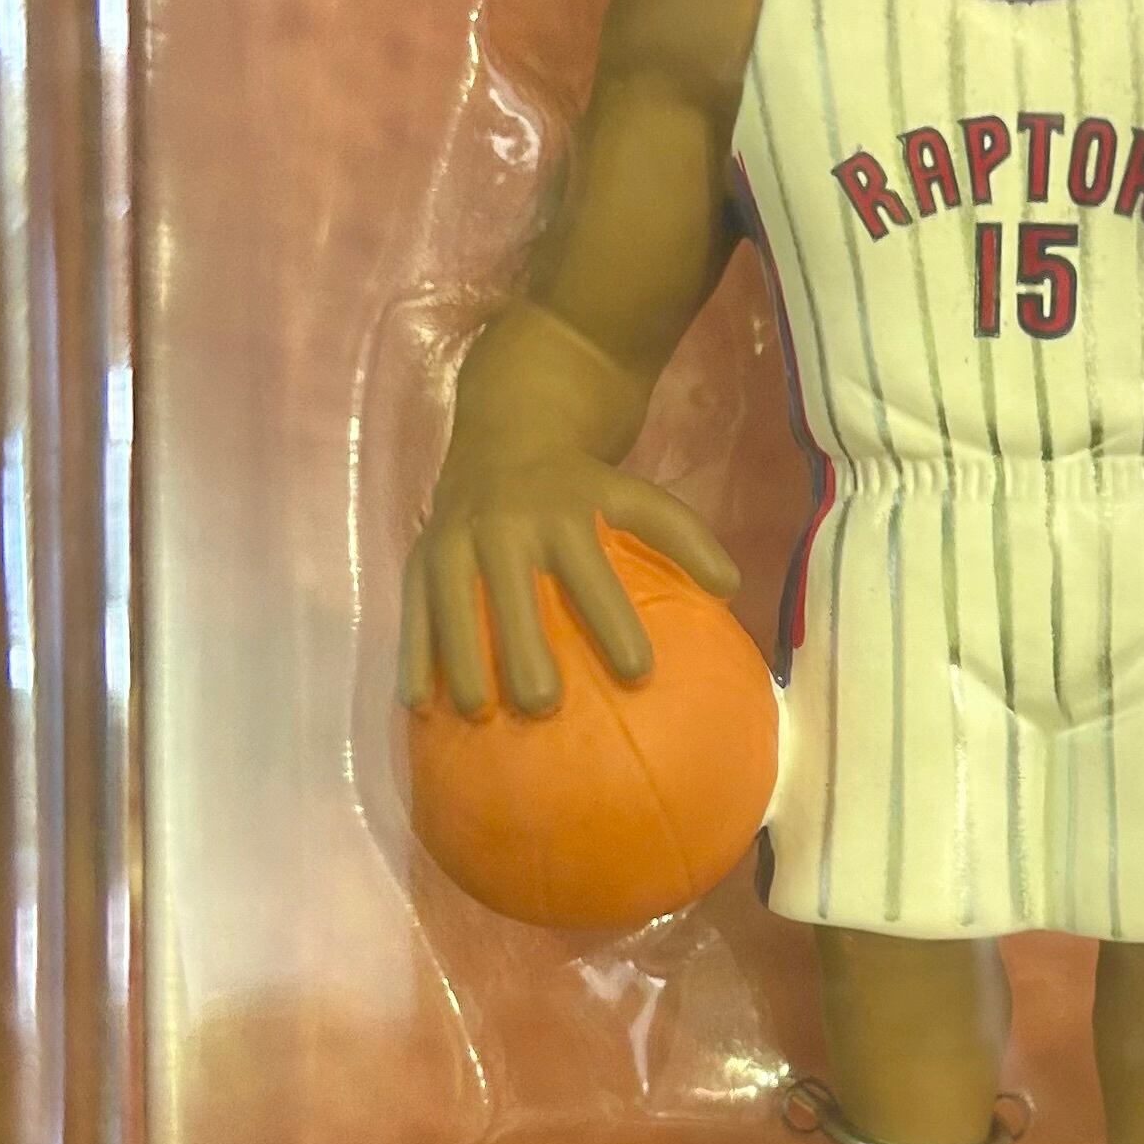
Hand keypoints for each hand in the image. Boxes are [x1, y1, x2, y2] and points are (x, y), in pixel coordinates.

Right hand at [400, 452, 739, 718]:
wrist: (508, 431)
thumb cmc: (581, 485)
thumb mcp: (634, 494)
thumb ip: (682, 537)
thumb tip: (730, 588)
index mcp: (561, 515)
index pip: (590, 574)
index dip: (613, 621)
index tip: (638, 673)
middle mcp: (503, 528)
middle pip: (512, 594)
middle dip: (524, 647)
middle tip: (543, 705)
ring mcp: (455, 543)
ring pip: (453, 605)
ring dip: (463, 659)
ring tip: (478, 713)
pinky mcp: (420, 557)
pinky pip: (412, 609)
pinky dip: (413, 652)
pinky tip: (416, 703)